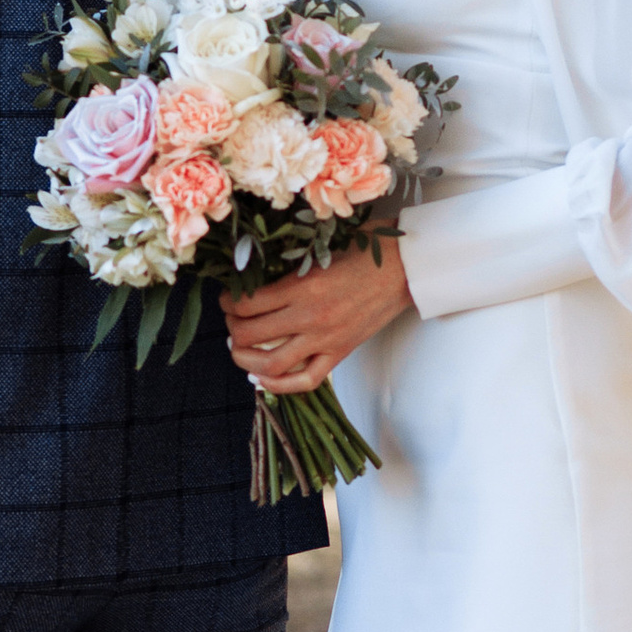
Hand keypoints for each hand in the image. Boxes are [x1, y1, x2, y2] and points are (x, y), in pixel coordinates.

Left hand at [221, 240, 405, 392]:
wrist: (405, 269)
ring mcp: (325, 340)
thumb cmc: (365, 250)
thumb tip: (254, 271)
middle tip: (231, 321)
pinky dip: (278, 385)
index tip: (226, 298)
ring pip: (270, 364)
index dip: (227, 303)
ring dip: (245, 359)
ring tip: (239, 348)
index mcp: (302, 287)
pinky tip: (263, 378)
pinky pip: (304, 380)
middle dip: (231, 328)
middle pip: (250, 335)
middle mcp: (309, 317)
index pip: (246, 304)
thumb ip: (290, 262)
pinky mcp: (340, 354)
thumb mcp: (321, 247)